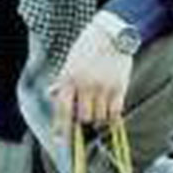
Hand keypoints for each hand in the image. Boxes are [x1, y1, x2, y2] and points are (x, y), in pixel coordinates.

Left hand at [50, 17, 132, 134]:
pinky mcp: (119, 88)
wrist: (111, 33)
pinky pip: (115, 113)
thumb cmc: (88, 46)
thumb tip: (52, 93)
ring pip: (100, 118)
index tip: (59, 139)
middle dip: (84, 118)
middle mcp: (86, 85)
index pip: (63, 109)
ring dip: (98, 117)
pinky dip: (112, 116)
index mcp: (70, 78)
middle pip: (83, 118)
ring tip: (99, 106)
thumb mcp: (70, 61)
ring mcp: (103, 88)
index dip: (61, 127)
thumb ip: (63, 79)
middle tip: (86, 111)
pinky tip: (110, 109)